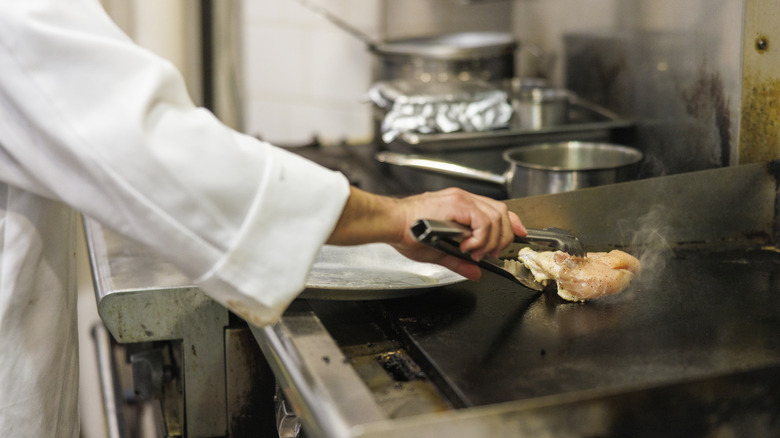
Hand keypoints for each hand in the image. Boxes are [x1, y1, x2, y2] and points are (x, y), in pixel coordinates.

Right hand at [328, 187, 525, 280]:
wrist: (391, 222)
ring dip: (490, 239)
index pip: (496, 209)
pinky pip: (482, 220)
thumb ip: (459, 261)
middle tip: (491, 253)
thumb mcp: (438, 251)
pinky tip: (468, 246)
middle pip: (501, 212)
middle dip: (502, 237)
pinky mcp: (456, 204)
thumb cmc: (407, 232)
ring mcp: (460, 199)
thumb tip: (475, 273)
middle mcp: (463, 198)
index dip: (512, 222)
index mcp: (461, 205)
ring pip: (495, 216)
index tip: (519, 234)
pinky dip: (480, 237)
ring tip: (475, 251)